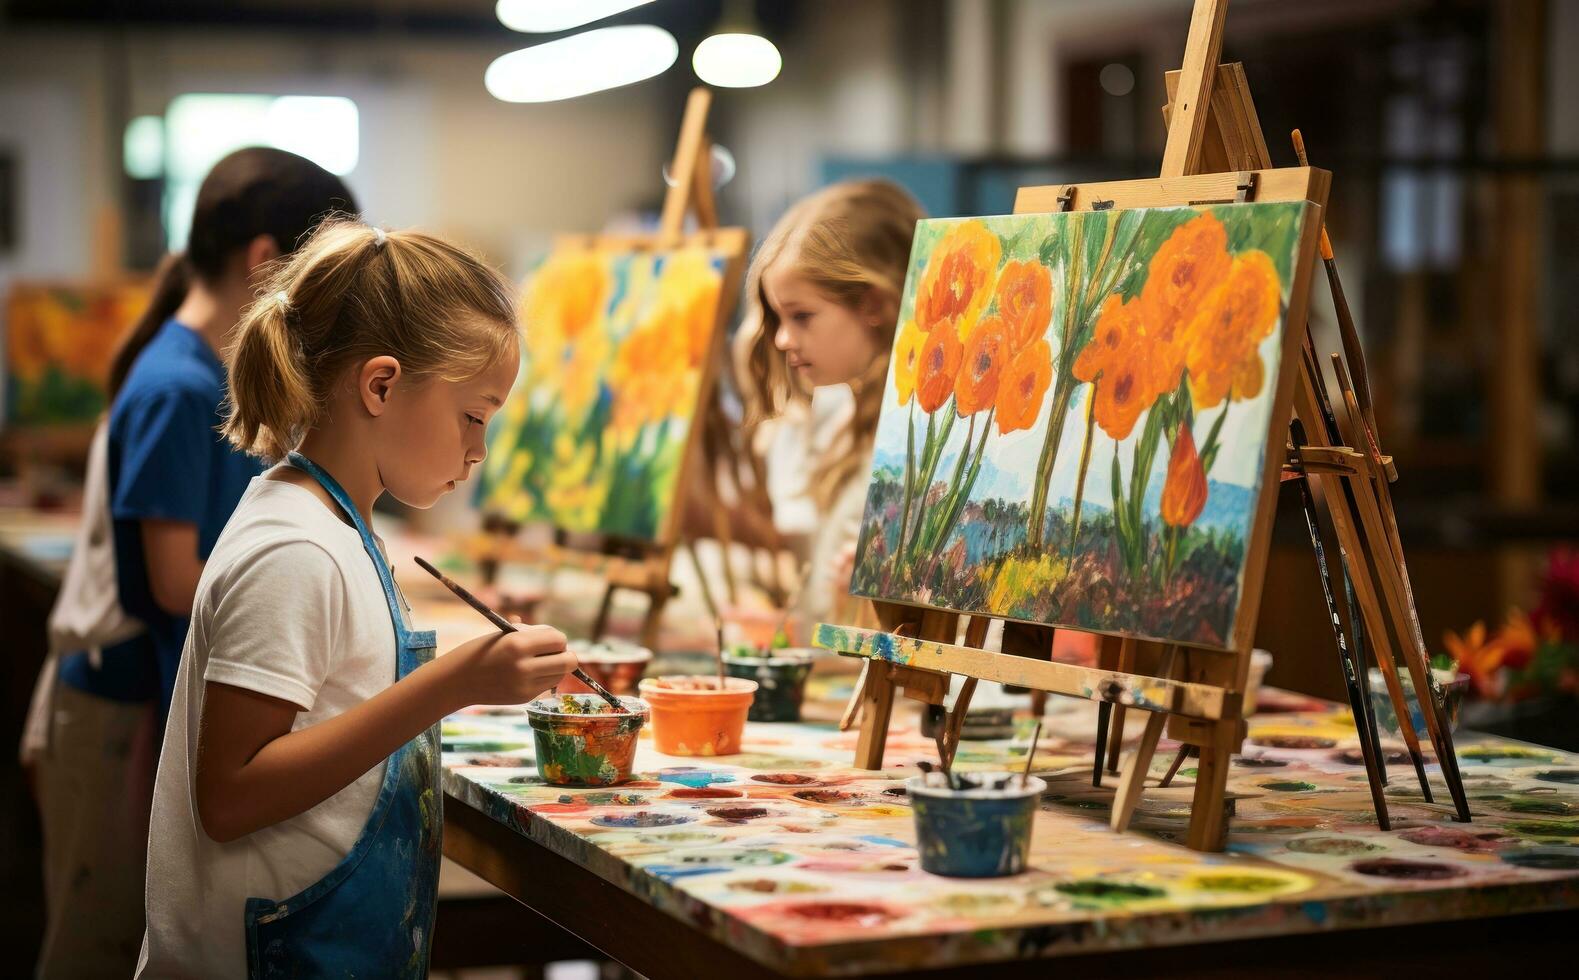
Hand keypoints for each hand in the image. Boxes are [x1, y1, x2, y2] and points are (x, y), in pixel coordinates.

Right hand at [441, 625, 575, 707]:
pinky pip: (547, 685)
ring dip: (555, 667)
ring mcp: (525, 686)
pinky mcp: (524, 698)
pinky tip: (527, 674)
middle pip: (569, 661)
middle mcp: (524, 667)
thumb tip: (557, 639)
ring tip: (538, 662)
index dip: (556, 638)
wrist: (455, 681)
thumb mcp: (503, 635)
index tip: (546, 638)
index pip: (558, 640)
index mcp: (517, 644)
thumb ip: (531, 635)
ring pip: (561, 675)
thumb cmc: (479, 651)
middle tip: (550, 651)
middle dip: (563, 654)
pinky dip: (544, 678)